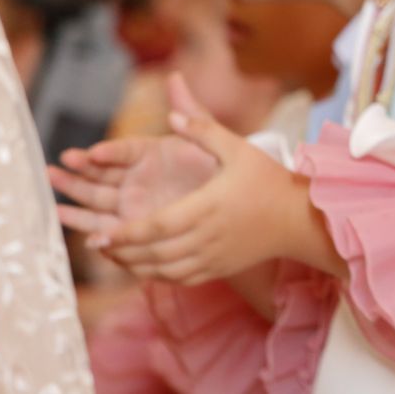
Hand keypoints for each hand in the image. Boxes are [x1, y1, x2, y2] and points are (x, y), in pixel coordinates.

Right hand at [49, 75, 219, 239]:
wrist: (233, 200)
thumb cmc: (219, 165)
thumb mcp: (206, 137)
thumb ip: (189, 112)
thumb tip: (176, 76)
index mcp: (148, 154)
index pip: (123, 151)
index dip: (108, 152)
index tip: (92, 154)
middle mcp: (134, 177)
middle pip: (100, 174)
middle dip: (76, 171)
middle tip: (53, 168)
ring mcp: (131, 202)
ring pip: (95, 198)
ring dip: (71, 193)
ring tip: (47, 187)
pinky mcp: (131, 226)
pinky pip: (104, 226)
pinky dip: (85, 223)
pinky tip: (63, 218)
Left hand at [89, 77, 337, 284]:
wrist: (298, 219)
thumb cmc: (267, 180)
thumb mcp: (238, 148)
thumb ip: (203, 130)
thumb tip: (171, 116)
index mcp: (206, 207)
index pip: (155, 227)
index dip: (124, 234)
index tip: (100, 235)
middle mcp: (206, 237)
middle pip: (153, 253)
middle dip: (121, 251)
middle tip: (96, 244)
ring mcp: (212, 257)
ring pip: (162, 270)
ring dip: (134, 265)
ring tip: (114, 255)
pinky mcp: (218, 269)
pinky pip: (179, 278)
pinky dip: (156, 275)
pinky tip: (144, 265)